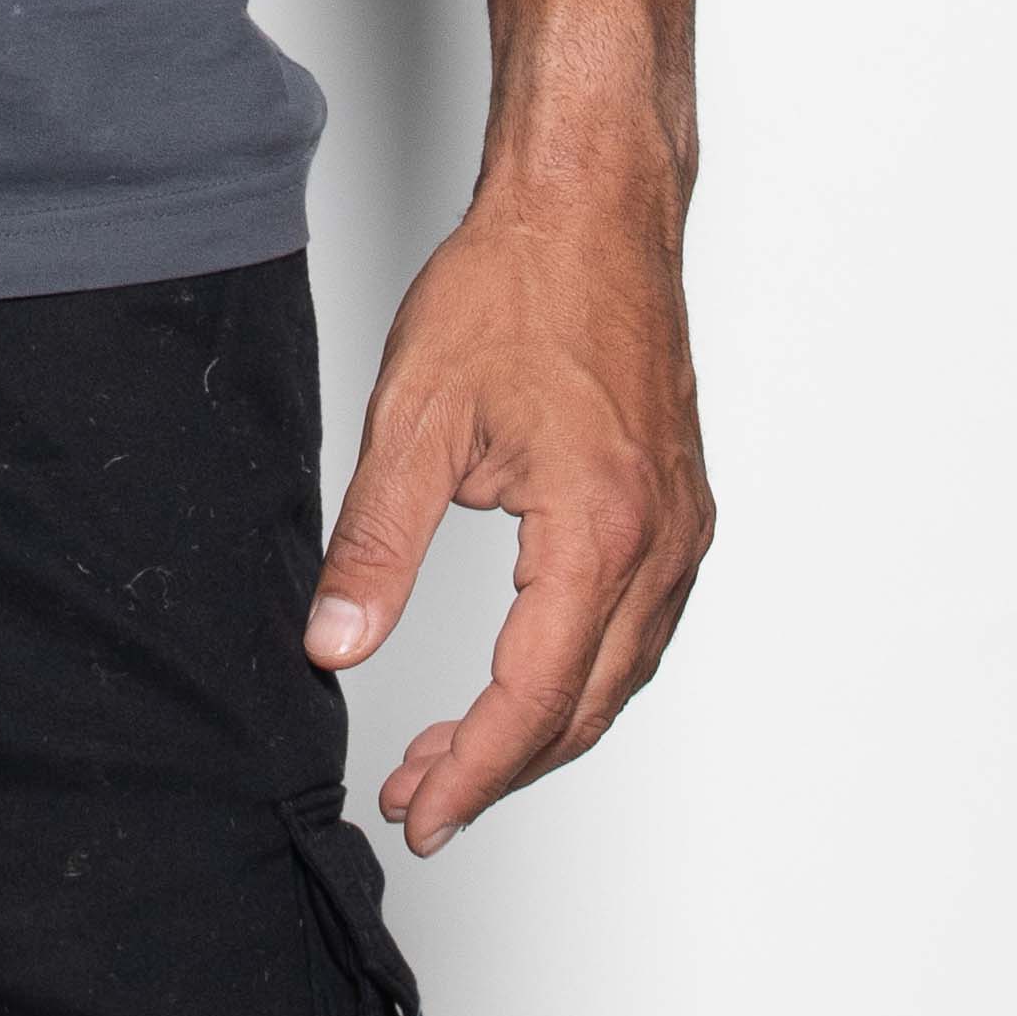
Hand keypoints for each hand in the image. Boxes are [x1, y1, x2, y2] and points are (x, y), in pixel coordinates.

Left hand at [303, 178, 714, 851]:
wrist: (589, 206)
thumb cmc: (513, 286)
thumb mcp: (415, 417)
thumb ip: (374, 543)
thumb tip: (333, 644)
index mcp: (600, 531)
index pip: (532, 699)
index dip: (469, 770)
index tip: (417, 809)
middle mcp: (662, 545)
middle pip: (583, 707)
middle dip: (499, 766)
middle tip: (419, 793)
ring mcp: (683, 528)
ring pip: (618, 676)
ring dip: (541, 727)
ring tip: (455, 750)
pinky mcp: (681, 506)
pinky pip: (638, 627)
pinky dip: (581, 672)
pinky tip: (529, 677)